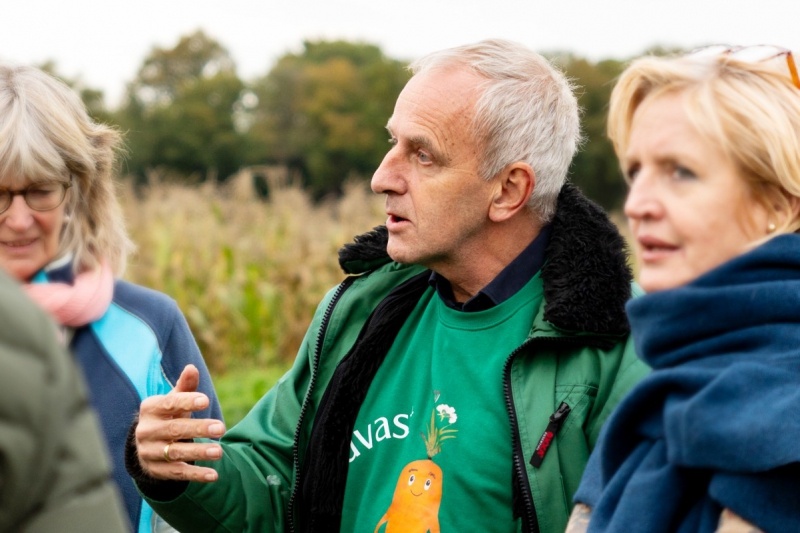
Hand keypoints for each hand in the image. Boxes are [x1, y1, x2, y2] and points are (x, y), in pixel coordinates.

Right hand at [135, 364, 225, 482]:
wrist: (147, 444)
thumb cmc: (168, 415)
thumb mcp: (174, 399)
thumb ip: (185, 386)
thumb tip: (192, 368)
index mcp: (150, 409)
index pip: (169, 404)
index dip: (187, 402)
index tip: (206, 401)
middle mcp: (146, 431)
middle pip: (174, 429)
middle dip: (198, 428)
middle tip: (221, 428)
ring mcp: (150, 452)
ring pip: (175, 452)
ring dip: (198, 452)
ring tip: (219, 452)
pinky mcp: (157, 470)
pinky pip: (177, 473)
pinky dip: (195, 474)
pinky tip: (213, 475)